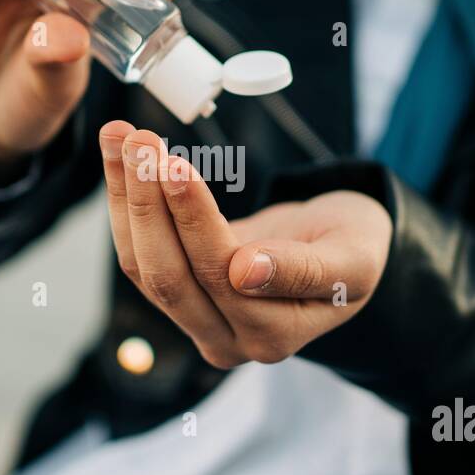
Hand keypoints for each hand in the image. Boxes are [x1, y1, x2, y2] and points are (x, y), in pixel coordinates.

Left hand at [99, 123, 392, 367]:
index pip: (220, 277)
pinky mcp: (177, 292)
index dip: (193, 220)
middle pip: (169, 276)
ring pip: (143, 264)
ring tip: (119, 134)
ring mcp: (196, 320)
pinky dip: (125, 201)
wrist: (342, 250)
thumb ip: (305, 270)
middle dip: (147, 203)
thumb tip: (244, 272)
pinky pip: (139, 250)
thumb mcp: (353, 258)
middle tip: (138, 139)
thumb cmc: (355, 248)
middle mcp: (226, 340)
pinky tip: (119, 155)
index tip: (176, 165)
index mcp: (273, 337)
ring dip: (126, 196)